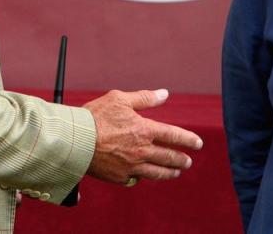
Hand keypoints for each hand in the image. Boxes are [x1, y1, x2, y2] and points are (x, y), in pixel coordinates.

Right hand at [82, 89, 203, 184]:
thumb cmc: (95, 116)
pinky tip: (145, 175)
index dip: (188, 140)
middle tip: (188, 161)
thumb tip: (164, 94)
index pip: (174, 136)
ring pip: (157, 172)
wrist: (74, 140)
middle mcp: (142, 150)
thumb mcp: (120, 99)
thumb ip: (144, 98)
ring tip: (176, 172)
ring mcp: (131, 166)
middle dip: (181, 159)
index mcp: (144, 130)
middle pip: (169, 157)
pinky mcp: (119, 177)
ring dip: (169, 172)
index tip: (198, 143)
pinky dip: (143, 177)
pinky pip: (136, 179)